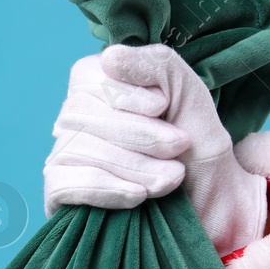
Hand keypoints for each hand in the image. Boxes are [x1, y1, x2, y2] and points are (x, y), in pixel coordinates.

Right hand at [43, 53, 188, 213]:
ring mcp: (63, 157)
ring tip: (172, 179)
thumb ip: (158, 66)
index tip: (163, 107)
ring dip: (133, 165)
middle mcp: (74, 121)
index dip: (125, 92)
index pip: (87, 75)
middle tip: (180, 146)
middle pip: (82, 112)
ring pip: (79, 149)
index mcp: (99, 89)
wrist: (212, 211)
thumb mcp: (189, 97)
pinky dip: (106, 188)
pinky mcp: (57, 195)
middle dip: (138, 132)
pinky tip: (138, 197)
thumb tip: (110, 57)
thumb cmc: (197, 152)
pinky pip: (65, 184)